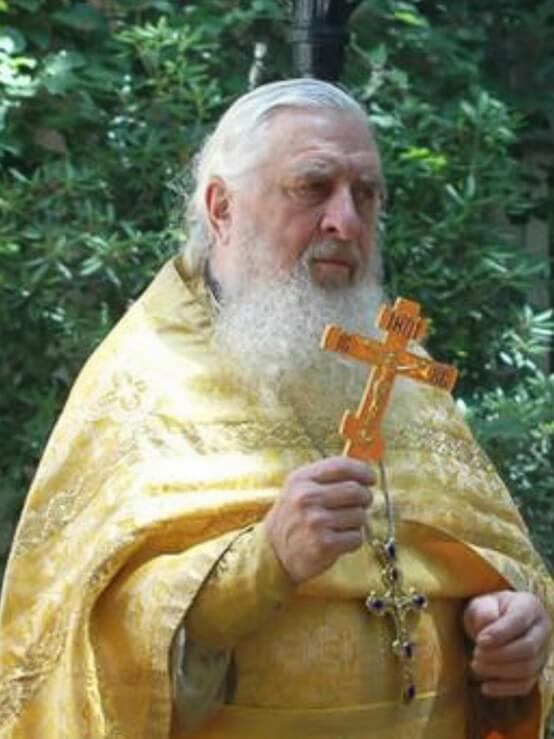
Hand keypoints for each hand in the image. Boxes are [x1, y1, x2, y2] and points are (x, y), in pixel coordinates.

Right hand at [264, 456, 372, 583]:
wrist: (274, 552)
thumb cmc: (294, 516)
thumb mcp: (300, 488)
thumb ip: (327, 476)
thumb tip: (365, 470)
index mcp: (301, 480)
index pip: (341, 466)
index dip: (362, 471)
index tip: (370, 478)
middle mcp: (307, 498)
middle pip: (356, 491)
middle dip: (365, 498)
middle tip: (361, 504)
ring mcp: (315, 522)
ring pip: (360, 515)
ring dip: (357, 522)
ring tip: (341, 525)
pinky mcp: (324, 545)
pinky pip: (357, 538)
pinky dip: (353, 540)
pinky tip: (338, 540)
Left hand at [463, 590, 551, 696]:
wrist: (496, 622)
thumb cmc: (488, 610)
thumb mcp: (481, 603)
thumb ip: (482, 610)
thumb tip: (486, 626)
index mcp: (530, 605)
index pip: (520, 621)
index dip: (499, 634)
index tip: (479, 641)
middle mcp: (542, 629)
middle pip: (528, 649)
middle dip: (498, 655)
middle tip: (476, 654)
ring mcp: (543, 652)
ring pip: (528, 669)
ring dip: (499, 671)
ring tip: (475, 665)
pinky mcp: (537, 671)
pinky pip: (525, 685)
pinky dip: (504, 688)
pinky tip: (485, 686)